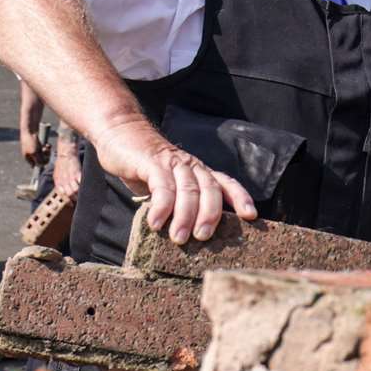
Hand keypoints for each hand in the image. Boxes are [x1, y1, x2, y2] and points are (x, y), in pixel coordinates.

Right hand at [20, 130, 45, 166]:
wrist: (29, 129)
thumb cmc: (31, 141)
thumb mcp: (35, 153)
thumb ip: (38, 160)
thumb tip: (42, 166)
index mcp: (27, 158)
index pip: (36, 165)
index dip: (42, 163)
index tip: (45, 158)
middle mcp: (30, 154)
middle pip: (41, 160)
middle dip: (45, 156)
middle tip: (47, 151)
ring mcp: (34, 149)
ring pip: (43, 154)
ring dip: (47, 151)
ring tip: (47, 147)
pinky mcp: (37, 145)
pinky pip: (44, 149)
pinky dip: (47, 147)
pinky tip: (47, 144)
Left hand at [54, 142, 81, 198]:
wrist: (66, 154)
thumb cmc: (61, 163)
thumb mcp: (56, 174)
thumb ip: (58, 183)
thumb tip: (61, 191)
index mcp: (58, 181)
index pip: (62, 194)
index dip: (67, 200)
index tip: (71, 203)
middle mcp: (64, 180)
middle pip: (70, 194)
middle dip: (74, 198)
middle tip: (78, 200)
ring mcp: (71, 177)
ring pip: (75, 190)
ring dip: (79, 194)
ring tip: (82, 195)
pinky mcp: (77, 173)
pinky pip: (81, 183)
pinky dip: (83, 186)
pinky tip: (85, 188)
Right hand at [93, 118, 256, 242]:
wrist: (119, 132)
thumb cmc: (145, 167)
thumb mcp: (166, 185)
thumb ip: (178, 204)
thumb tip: (187, 235)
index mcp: (199, 171)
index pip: (226, 183)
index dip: (240, 198)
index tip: (251, 216)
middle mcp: (191, 166)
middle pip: (210, 190)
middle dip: (211, 215)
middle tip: (203, 237)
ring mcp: (173, 163)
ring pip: (188, 190)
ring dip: (185, 216)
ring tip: (179, 238)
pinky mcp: (152, 162)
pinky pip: (162, 186)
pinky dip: (161, 207)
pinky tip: (155, 224)